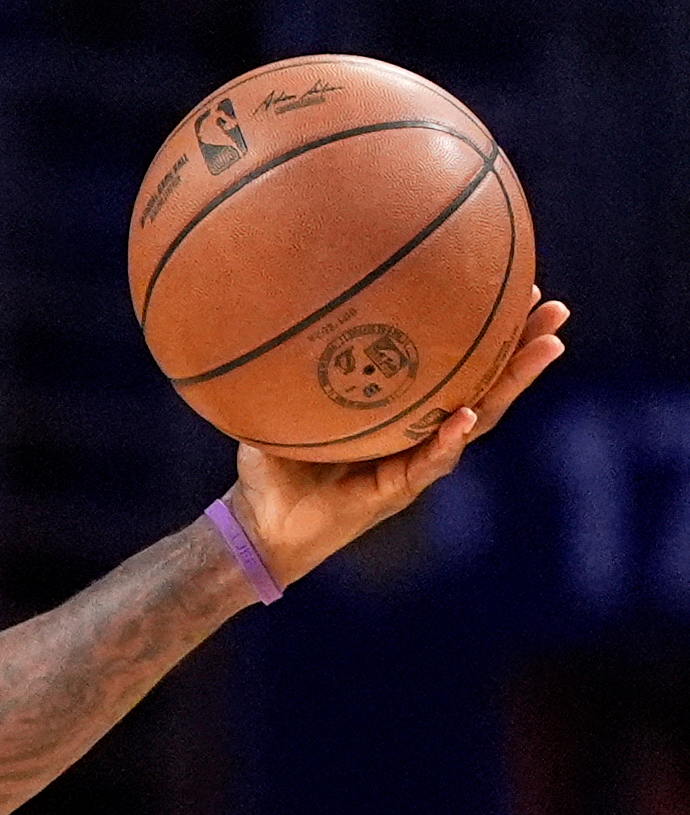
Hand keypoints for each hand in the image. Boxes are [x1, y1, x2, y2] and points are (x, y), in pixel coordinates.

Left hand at [228, 292, 569, 586]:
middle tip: (556, 309)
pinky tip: (468, 417)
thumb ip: (293, 364)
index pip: (454, 367)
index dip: (485, 333)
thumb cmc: (272, 466)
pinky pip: (429, 464)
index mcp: (399, 413)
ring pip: (477, 421)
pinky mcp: (395, 491)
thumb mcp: (282, 403)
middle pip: (483, 387)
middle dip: (522, 350)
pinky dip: (449, 440)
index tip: (516, 288)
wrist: (257, 525)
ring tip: (546, 348)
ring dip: (511, 385)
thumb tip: (283, 304)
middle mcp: (416, 435)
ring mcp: (412, 463)